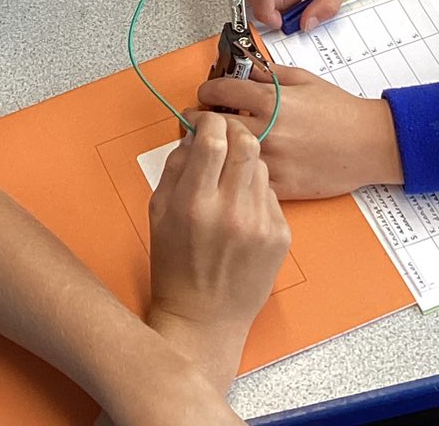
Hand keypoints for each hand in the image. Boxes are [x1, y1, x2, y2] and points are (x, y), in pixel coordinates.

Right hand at [146, 113, 289, 390]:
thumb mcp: (158, 212)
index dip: (209, 121)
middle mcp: (230, 211)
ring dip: (245, 160)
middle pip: (246, 144)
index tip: (204, 121)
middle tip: (224, 134)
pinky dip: (255, 191)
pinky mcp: (280, 235)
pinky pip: (271, 194)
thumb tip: (193, 134)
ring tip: (229, 178)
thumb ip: (176, 167)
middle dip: (233, 130)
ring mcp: (260, 224)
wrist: (205, 318)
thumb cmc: (175, 266)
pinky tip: (241, 209)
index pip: (212, 140)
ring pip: (261, 165)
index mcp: (194, 204)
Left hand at [196, 66, 403, 199]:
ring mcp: (273, 161)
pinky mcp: (283, 187)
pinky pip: (247, 184)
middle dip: (200, 121)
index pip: (219, 92)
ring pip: (226, 157)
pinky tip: (235, 171)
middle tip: (197, 121)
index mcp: (270, 100)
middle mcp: (267, 130)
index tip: (205, 94)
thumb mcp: (303, 79)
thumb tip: (243, 67)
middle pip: (213, 126)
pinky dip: (237, 177)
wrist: (370, 144)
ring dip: (215, 151)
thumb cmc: (340, 111)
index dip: (206, 91)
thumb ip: (268, 73)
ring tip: (212, 146)